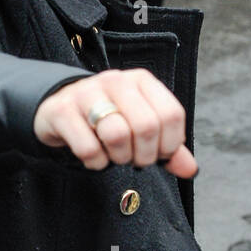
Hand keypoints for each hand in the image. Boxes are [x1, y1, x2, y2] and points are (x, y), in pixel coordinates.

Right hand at [33, 70, 197, 177]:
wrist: (59, 108)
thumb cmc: (107, 119)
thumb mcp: (140, 126)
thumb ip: (168, 148)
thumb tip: (190, 170)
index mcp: (141, 81)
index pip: (171, 115)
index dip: (170, 144)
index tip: (158, 152)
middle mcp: (116, 81)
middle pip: (146, 127)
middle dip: (144, 155)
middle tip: (135, 159)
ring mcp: (87, 93)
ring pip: (117, 136)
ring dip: (119, 158)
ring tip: (114, 156)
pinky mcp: (62, 111)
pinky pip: (88, 149)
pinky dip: (96, 163)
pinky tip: (95, 156)